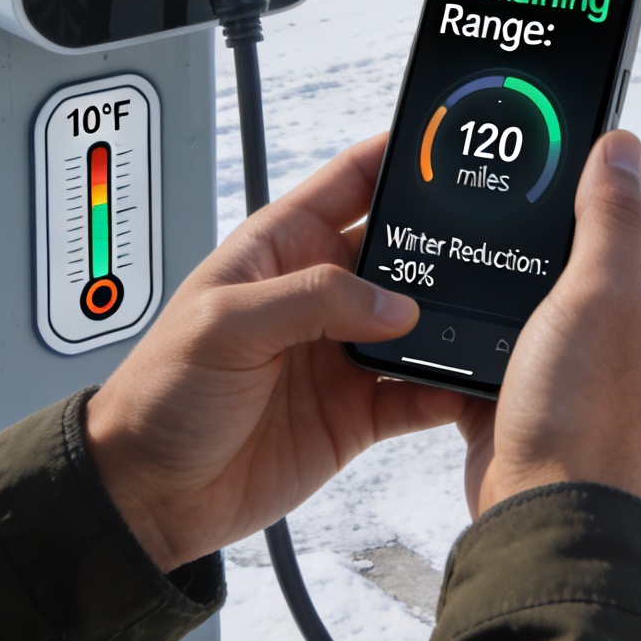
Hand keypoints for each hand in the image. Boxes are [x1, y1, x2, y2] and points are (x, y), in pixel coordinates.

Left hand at [84, 133, 467, 570]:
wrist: (149, 494)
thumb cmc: (160, 395)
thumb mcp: (225, 325)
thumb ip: (311, 300)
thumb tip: (393, 302)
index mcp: (281, 249)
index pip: (352, 181)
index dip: (398, 157)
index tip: (447, 147)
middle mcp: (318, 294)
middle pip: (400, 250)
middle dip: (444, 242)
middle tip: (492, 241)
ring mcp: (341, 352)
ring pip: (419, 321)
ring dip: (451, 319)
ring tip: (490, 315)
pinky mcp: (356, 410)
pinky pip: (418, 390)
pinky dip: (449, 386)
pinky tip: (471, 381)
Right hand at [456, 130, 640, 515]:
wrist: (547, 514)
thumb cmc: (585, 419)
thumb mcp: (599, 293)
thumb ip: (609, 217)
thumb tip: (621, 145)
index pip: (628, 202)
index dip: (588, 168)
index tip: (545, 140)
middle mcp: (625, 324)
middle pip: (578, 242)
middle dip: (539, 218)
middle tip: (498, 186)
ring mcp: (578, 359)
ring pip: (537, 289)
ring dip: (506, 271)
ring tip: (472, 241)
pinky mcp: (534, 389)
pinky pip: (506, 338)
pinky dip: (482, 322)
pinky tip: (458, 307)